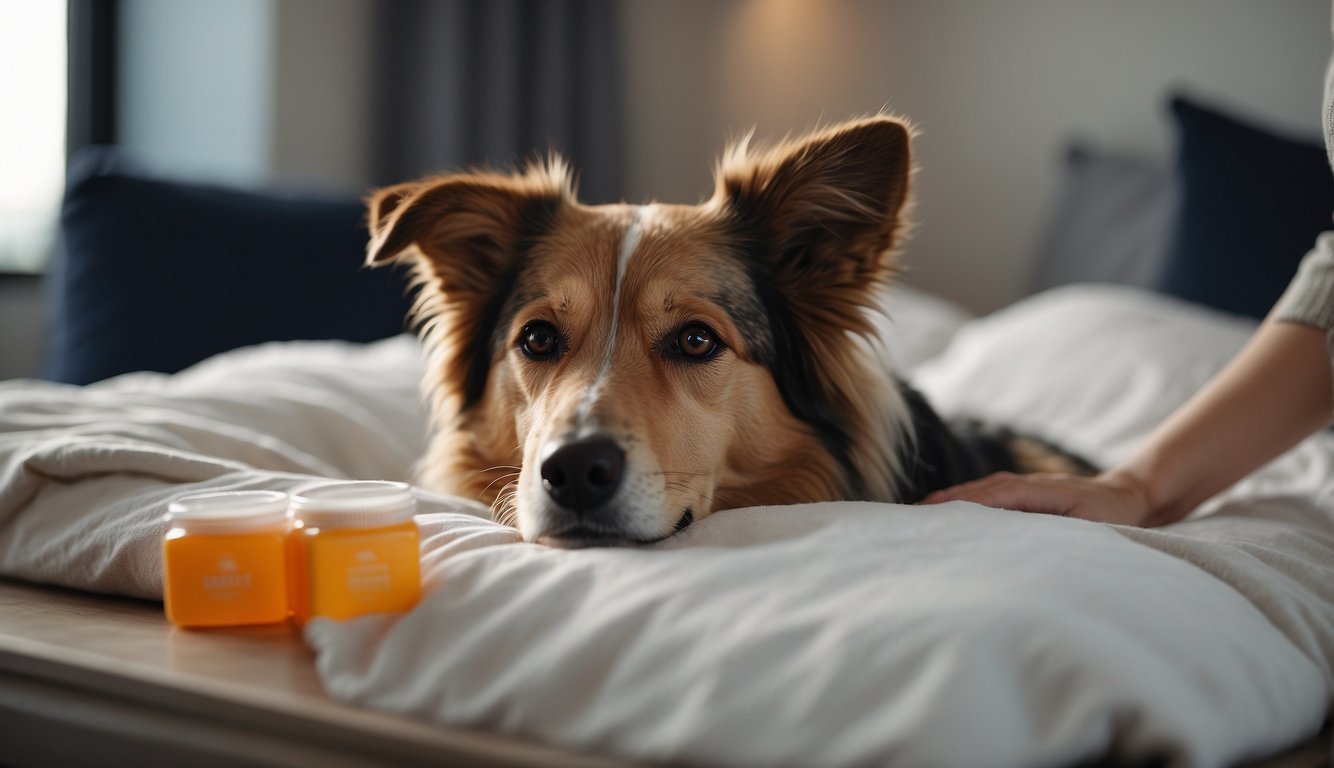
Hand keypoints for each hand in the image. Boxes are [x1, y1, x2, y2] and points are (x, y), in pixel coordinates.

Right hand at [920, 470, 1160, 526]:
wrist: (1129, 497)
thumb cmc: (1111, 515)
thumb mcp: (1087, 524)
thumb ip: (1055, 528)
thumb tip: (1021, 535)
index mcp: (1036, 490)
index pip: (990, 496)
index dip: (961, 505)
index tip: (932, 513)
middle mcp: (1023, 484)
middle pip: (976, 491)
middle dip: (945, 502)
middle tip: (912, 517)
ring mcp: (1022, 487)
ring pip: (979, 492)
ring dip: (951, 502)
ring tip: (922, 516)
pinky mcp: (1022, 495)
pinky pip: (988, 497)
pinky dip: (966, 504)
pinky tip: (951, 515)